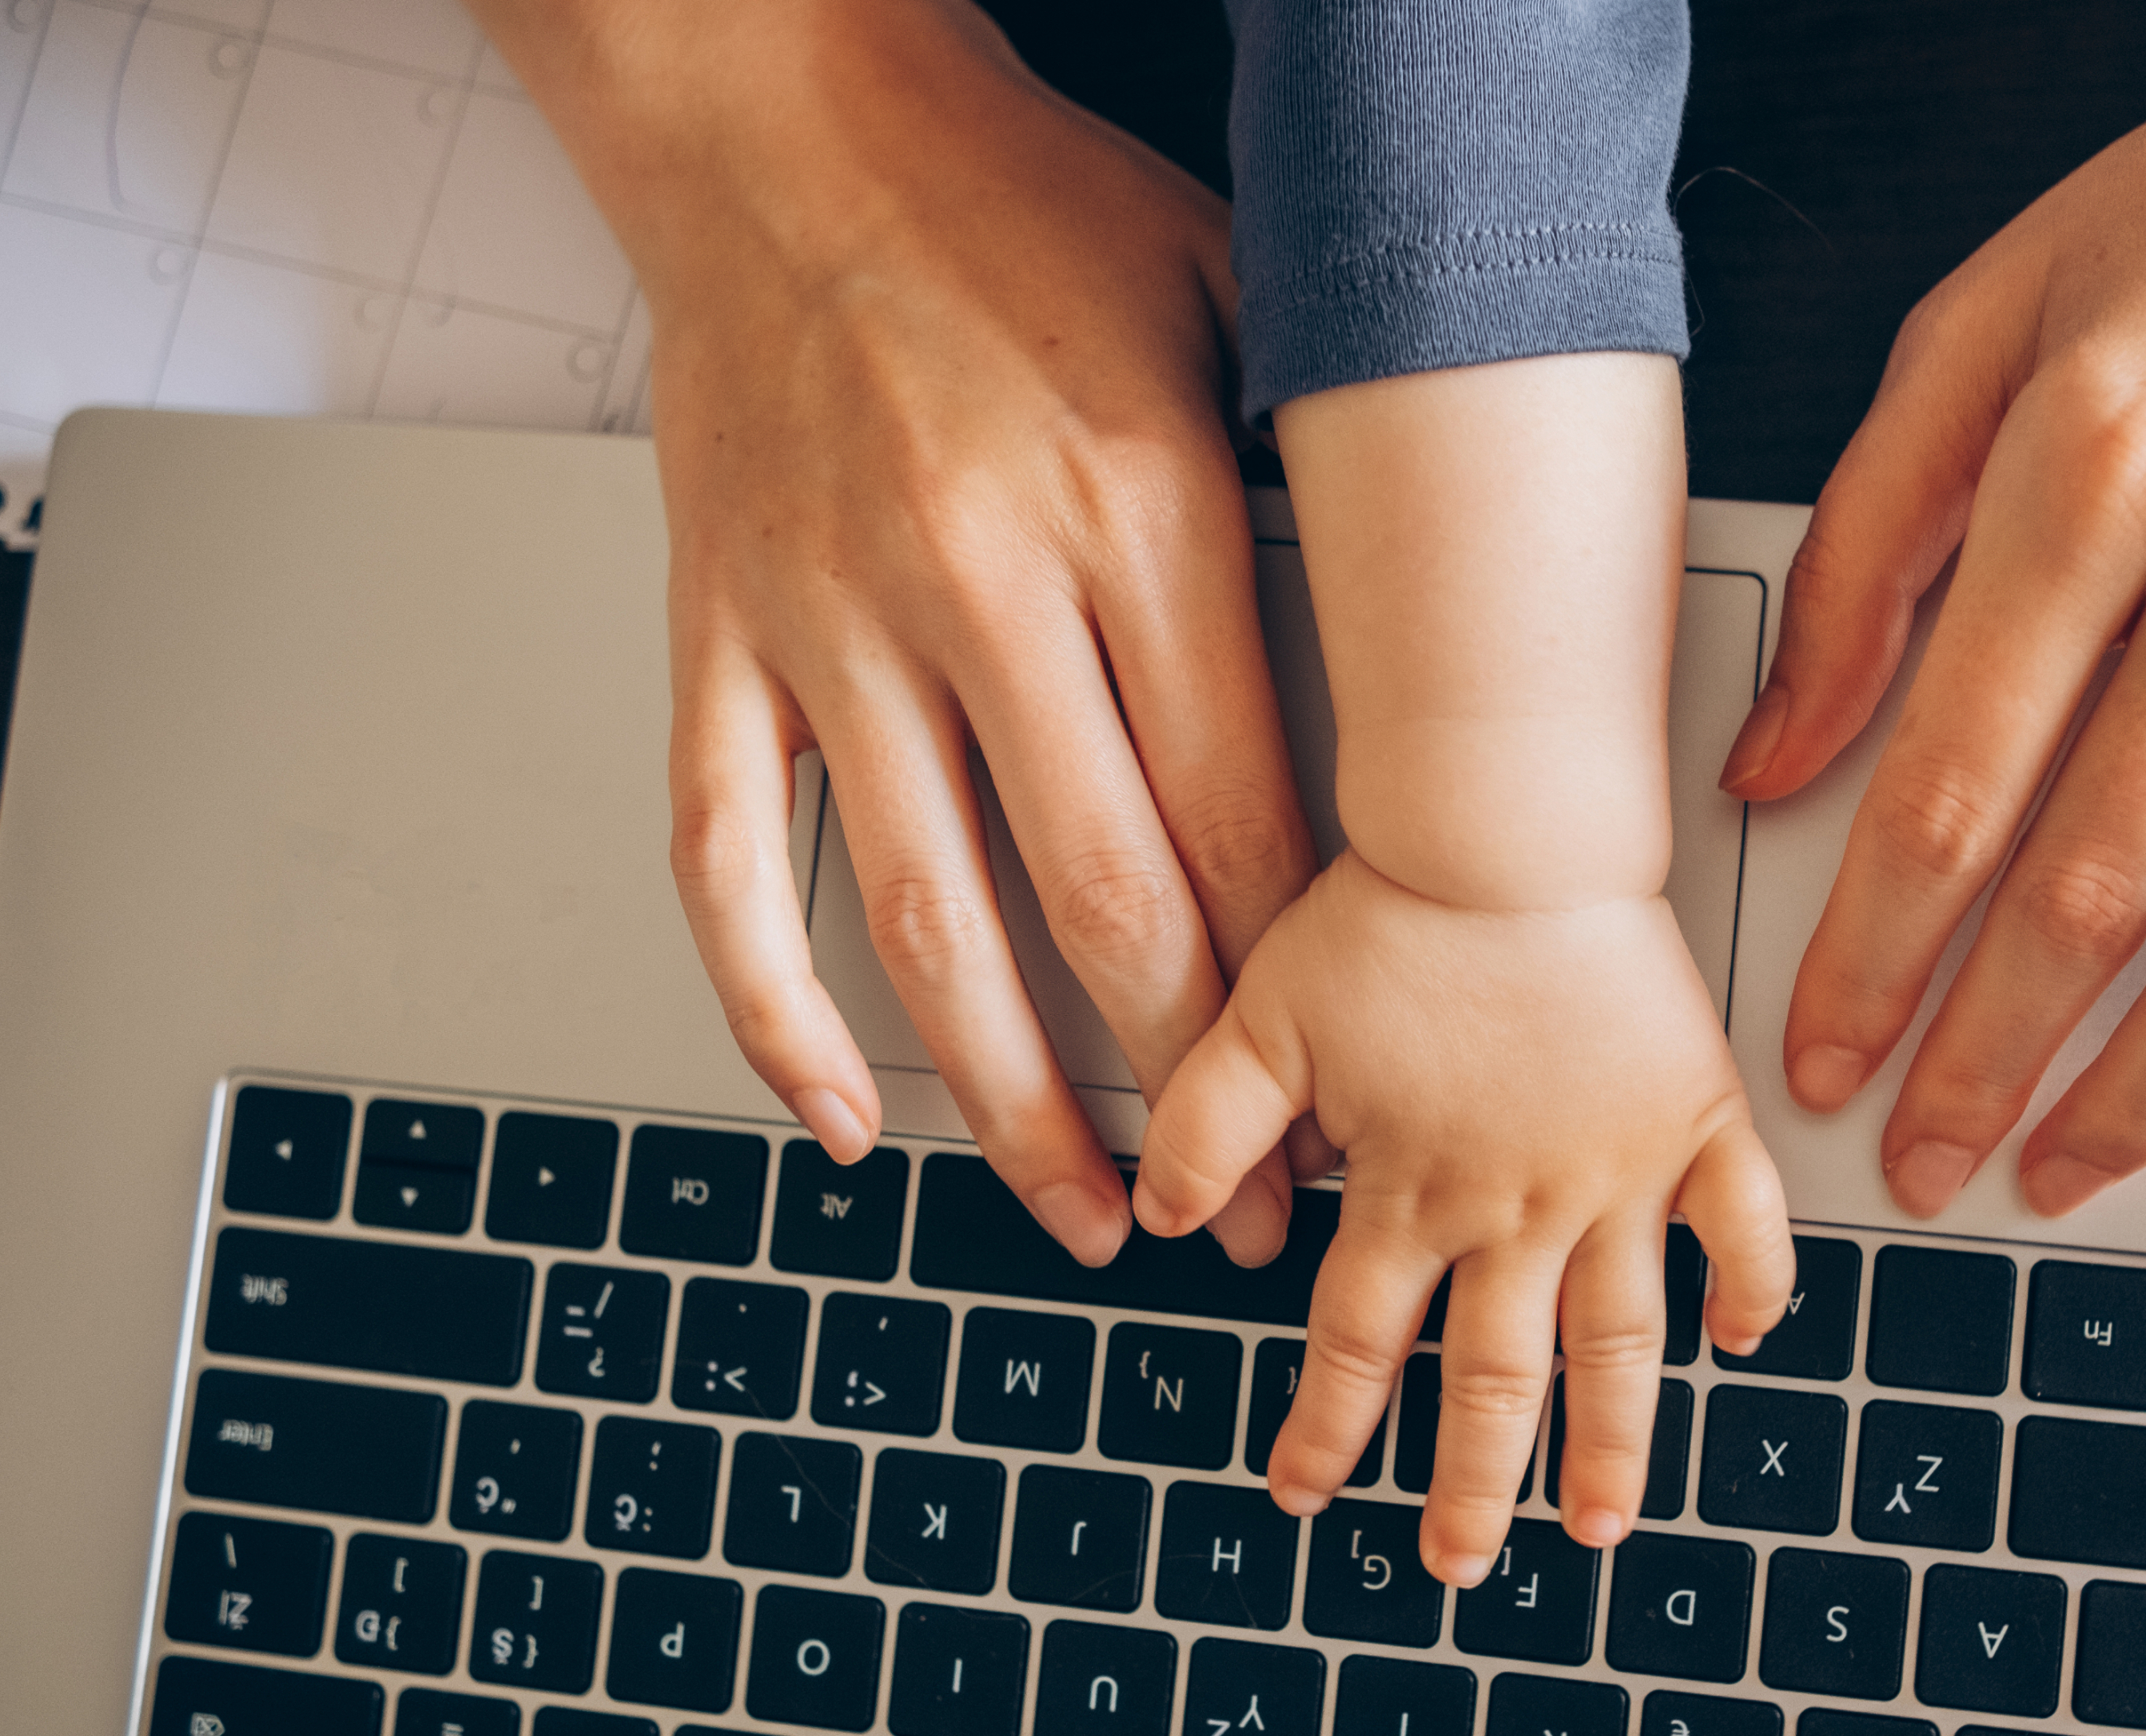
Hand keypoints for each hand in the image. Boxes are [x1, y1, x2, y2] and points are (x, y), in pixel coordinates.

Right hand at [475, 0, 1320, 1262]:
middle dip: (1191, 1087)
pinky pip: (728, 856)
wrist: (784, 116)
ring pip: (927, 918)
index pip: (1239, 818)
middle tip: (1244, 1207)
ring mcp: (830, 619)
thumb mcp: (1237, 302)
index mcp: (1132, 510)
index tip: (1342, 1089)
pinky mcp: (718, 632)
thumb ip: (1318, 489)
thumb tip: (1427, 673)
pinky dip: (769, 1004)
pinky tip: (832, 1115)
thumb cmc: (1020, 206)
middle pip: (1104, 902)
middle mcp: (977, 580)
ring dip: (1008, 1098)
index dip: (1295, 989)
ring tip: (1080, 1209)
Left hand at [1134, 854, 1793, 1584]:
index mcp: (1412, 1194)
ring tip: (1603, 1526)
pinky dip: (1754, 1288)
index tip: (1306, 1491)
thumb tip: (1152, 1222)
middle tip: (1460, 1565)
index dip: (1327, 1429)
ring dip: (1611, 1446)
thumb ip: (1203, 1129)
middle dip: (1471, 1488)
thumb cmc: (1391, 915)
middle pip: (1493, 1380)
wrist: (1510, 836)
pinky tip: (1747, 1345)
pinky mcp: (1696, 1118)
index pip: (1359, 1346)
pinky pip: (1744, 1225)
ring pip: (1620, 1344)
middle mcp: (1517, 1209)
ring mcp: (1618, 1175)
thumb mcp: (1259, 1022)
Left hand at [1720, 0, 2145, 1234]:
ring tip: (2067, 1173)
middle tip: (1920, 1157)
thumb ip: (1866, 548)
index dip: (1872, 953)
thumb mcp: (1984, 319)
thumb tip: (1776, 761)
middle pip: (2100, 882)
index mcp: (2102, 461)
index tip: (1823, 1058)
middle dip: (1987, 1056)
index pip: (1952, 784)